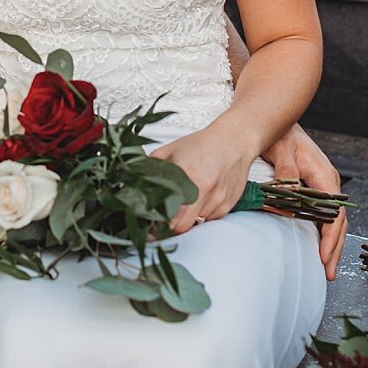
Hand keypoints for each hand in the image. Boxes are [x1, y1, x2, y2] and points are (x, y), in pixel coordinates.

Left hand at [152, 120, 254, 235]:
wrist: (235, 140)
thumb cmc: (202, 145)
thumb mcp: (170, 151)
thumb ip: (150, 169)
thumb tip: (132, 188)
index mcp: (185, 173)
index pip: (167, 213)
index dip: (156, 223)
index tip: (149, 225)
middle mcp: (203, 189)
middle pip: (181, 226)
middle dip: (169, 226)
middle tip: (162, 220)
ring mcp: (217, 199)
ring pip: (195, 223)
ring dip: (187, 218)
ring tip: (186, 200)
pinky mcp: (227, 205)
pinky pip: (209, 219)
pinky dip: (201, 213)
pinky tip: (201, 196)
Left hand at [264, 123, 347, 280]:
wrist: (276, 119)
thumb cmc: (279, 134)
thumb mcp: (281, 151)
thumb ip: (286, 174)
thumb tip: (290, 198)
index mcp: (324, 175)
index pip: (333, 213)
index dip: (329, 237)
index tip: (323, 256)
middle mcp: (328, 181)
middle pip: (338, 221)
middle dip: (334, 248)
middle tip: (327, 272)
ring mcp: (323, 184)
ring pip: (334, 219)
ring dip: (331, 243)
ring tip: (326, 266)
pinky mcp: (315, 185)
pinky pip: (325, 213)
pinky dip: (324, 231)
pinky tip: (319, 245)